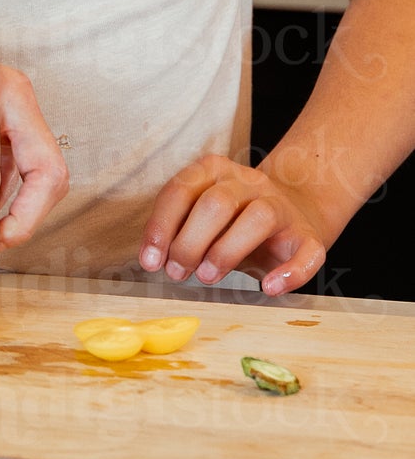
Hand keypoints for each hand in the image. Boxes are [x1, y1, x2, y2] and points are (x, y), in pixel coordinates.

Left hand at [139, 155, 327, 296]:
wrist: (295, 214)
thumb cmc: (235, 221)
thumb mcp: (202, 217)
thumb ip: (179, 229)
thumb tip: (153, 259)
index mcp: (215, 172)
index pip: (181, 190)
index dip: (161, 227)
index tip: (150, 261)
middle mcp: (249, 182)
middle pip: (216, 203)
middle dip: (190, 242)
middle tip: (177, 272)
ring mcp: (282, 206)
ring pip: (260, 218)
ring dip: (227, 251)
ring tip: (207, 277)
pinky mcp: (308, 236)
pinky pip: (307, 251)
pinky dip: (290, 272)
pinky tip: (269, 287)